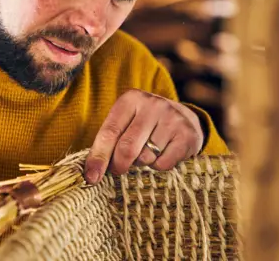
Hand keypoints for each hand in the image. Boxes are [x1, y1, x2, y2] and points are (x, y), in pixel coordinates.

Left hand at [84, 89, 203, 183]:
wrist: (183, 117)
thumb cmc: (144, 124)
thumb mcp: (125, 122)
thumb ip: (108, 141)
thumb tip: (91, 173)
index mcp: (130, 99)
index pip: (109, 131)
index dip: (98, 157)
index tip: (91, 177)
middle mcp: (152, 104)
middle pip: (127, 147)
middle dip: (119, 165)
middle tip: (118, 169)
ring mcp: (172, 118)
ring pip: (146, 157)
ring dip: (141, 163)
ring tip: (146, 152)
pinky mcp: (187, 135)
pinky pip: (164, 163)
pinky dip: (158, 166)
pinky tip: (162, 154)